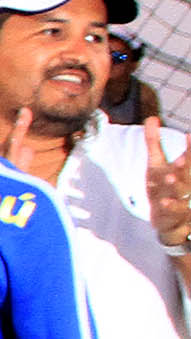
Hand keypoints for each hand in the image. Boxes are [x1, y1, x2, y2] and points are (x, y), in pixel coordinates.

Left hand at [144, 116, 188, 249]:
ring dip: (177, 185)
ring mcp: (182, 200)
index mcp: (183, 170)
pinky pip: (175, 212)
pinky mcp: (175, 216)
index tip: (189, 135)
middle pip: (188, 173)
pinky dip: (170, 207)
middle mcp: (186, 184)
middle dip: (186, 165)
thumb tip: (151, 117)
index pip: (188, 157)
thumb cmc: (164, 187)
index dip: (190, 148)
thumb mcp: (156, 164)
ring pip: (182, 192)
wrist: (170, 221)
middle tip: (181, 159)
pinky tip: (162, 202)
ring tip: (170, 177)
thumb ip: (153, 142)